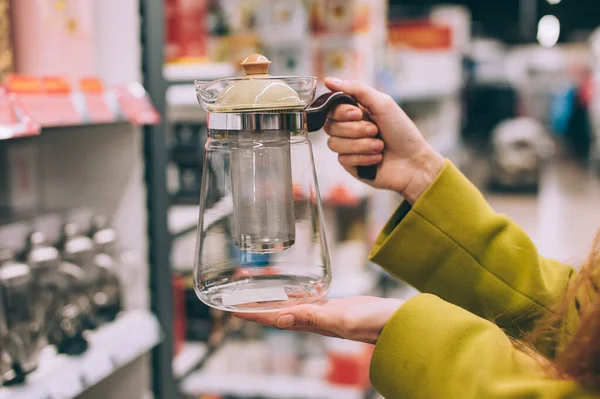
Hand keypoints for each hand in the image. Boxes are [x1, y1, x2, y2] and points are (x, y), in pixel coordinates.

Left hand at [234, 296, 402, 344]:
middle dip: (256, 306)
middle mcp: (313, 320)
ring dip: (272, 300)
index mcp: (312, 323)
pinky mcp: (333, 306)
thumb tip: (281, 318)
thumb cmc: (372, 322)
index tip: (231, 308)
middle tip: (236, 297)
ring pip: (290, 307)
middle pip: (276, 313)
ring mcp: (323, 313)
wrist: (395, 322)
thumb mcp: (340, 318)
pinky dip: (293, 294)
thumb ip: (312, 316)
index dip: (252, 314)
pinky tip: (290, 288)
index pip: (274, 319)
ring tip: (256, 292)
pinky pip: (306, 300)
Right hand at [323, 78, 444, 203]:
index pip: (331, 108)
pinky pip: (343, 159)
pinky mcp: (350, 164)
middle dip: (356, 130)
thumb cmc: (402, 132)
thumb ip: (356, 89)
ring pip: (334, 144)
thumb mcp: (382, 103)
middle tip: (375, 130)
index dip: (342, 112)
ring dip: (361, 145)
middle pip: (330, 126)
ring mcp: (348, 147)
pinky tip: (377, 158)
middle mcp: (349, 128)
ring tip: (379, 146)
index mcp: (355, 111)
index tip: (358, 114)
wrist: (413, 161)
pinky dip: (364, 157)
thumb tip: (328, 80)